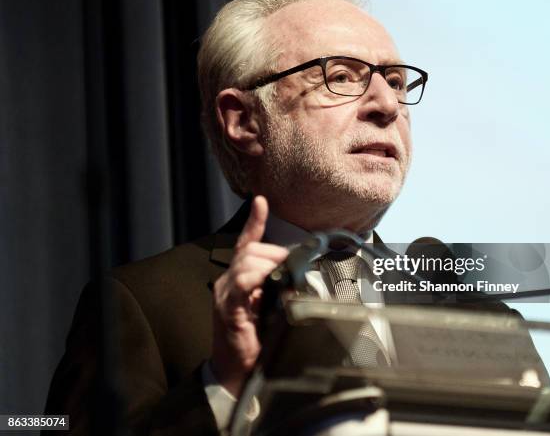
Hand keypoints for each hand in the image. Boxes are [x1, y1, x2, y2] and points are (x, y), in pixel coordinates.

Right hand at [210, 196, 288, 396]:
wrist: (237, 372)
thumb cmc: (255, 341)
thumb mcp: (271, 309)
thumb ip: (279, 290)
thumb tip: (297, 278)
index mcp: (240, 279)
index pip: (246, 243)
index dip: (254, 222)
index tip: (261, 201)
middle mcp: (229, 282)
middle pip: (250, 250)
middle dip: (273, 251)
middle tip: (292, 264)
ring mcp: (226, 293)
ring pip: (246, 261)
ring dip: (268, 262)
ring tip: (282, 273)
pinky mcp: (228, 307)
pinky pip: (241, 282)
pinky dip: (255, 276)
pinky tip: (265, 281)